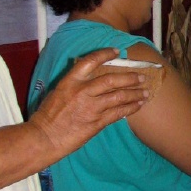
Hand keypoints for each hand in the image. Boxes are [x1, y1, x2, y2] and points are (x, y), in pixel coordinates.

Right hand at [28, 48, 148, 154]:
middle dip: (129, 77)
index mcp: (70, 81)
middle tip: (141, 77)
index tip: (118, 52)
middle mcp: (82, 91)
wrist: (44, 138)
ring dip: (135, 93)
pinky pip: (118, 112)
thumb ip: (76, 83)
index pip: (90, 61)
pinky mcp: (97, 122)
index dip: (105, 54)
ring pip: (119, 96)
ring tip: (145, 92)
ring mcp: (91, 107)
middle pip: (111, 79)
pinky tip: (138, 105)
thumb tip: (94, 77)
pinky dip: (131, 108)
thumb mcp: (59, 92)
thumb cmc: (48, 115)